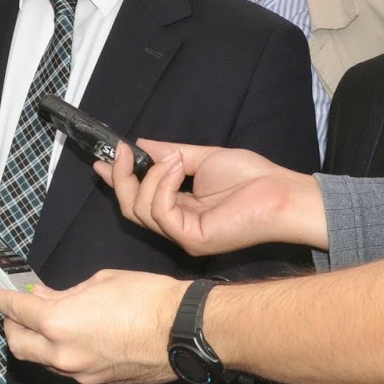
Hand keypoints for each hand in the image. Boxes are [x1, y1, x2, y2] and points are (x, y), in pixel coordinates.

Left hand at [0, 269, 186, 383]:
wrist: (184, 331)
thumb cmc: (148, 299)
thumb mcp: (100, 282)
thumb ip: (66, 293)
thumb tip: (47, 297)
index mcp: (59, 323)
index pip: (16, 311)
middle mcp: (64, 353)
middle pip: (19, 345)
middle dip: (11, 326)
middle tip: (16, 310)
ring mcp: (81, 372)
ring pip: (43, 361)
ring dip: (37, 342)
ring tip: (46, 322)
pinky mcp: (99, 382)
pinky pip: (68, 369)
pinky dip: (62, 353)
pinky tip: (73, 337)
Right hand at [100, 141, 328, 254]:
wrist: (280, 192)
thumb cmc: (251, 177)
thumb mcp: (201, 157)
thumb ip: (168, 154)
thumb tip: (142, 144)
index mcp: (181, 208)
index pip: (139, 198)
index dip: (118, 180)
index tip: (104, 160)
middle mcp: (178, 225)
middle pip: (130, 208)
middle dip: (121, 178)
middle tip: (123, 152)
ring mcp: (182, 234)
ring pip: (139, 210)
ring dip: (151, 176)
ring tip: (172, 157)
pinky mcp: (190, 238)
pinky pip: (160, 212)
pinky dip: (162, 185)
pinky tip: (178, 168)